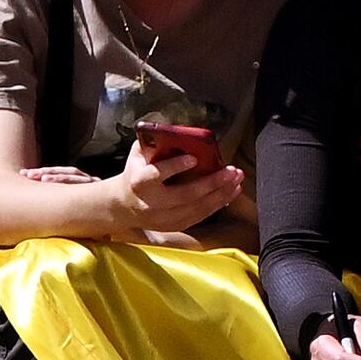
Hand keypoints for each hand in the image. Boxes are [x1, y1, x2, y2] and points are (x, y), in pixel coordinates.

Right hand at [112, 139, 240, 238]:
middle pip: (185, 195)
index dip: (175, 166)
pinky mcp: (174, 226)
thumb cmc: (136, 173)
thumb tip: (180, 133)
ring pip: (197, 208)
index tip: (193, 158)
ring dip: (220, 193)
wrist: (124, 205)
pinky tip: (230, 192)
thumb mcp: (138, 155)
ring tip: (236, 179)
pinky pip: (200, 216)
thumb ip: (155, 144)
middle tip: (231, 171)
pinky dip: (217, 204)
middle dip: (212, 183)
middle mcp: (151, 203)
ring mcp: (163, 218)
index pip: (157, 174)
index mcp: (140, 182)